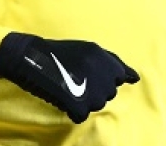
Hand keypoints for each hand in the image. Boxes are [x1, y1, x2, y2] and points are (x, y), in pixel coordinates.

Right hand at [0, 32, 140, 122]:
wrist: (28, 57)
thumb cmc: (59, 54)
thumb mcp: (89, 50)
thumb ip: (114, 62)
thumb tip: (136, 78)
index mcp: (102, 56)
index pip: (118, 76)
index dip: (103, 77)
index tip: (88, 73)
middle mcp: (99, 71)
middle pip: (108, 93)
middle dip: (94, 89)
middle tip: (74, 78)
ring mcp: (88, 88)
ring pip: (97, 104)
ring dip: (83, 100)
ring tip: (67, 86)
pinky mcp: (76, 103)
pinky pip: (81, 115)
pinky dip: (72, 110)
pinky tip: (62, 97)